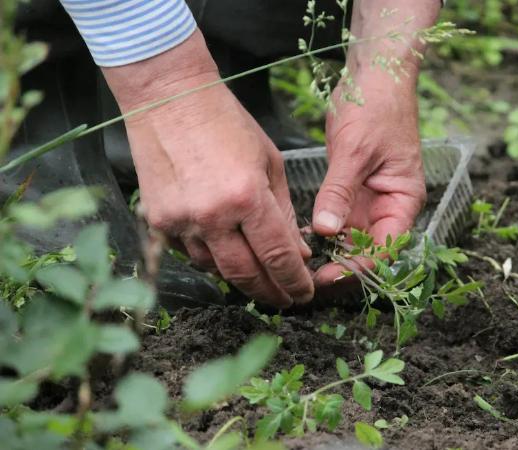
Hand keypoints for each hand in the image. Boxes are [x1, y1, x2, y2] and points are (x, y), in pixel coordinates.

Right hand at [103, 31, 312, 306]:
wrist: (169, 99)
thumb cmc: (226, 123)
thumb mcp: (270, 163)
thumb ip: (284, 212)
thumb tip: (298, 254)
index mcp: (247, 197)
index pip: (278, 256)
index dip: (294, 281)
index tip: (304, 293)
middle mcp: (212, 216)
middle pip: (245, 274)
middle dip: (269, 292)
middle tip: (285, 300)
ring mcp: (180, 221)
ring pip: (215, 269)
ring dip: (240, 277)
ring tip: (259, 278)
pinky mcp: (158, 221)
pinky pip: (189, 253)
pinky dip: (210, 257)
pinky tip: (226, 253)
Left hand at [311, 70, 425, 285]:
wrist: (374, 76)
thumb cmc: (375, 107)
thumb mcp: (355, 152)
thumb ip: (340, 193)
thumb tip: (324, 232)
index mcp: (404, 200)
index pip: (385, 249)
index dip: (358, 268)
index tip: (327, 277)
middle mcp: (390, 206)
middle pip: (368, 251)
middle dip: (340, 267)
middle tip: (305, 279)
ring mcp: (370, 200)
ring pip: (350, 240)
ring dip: (329, 253)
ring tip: (298, 265)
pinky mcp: (351, 190)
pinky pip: (338, 220)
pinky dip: (321, 231)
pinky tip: (298, 238)